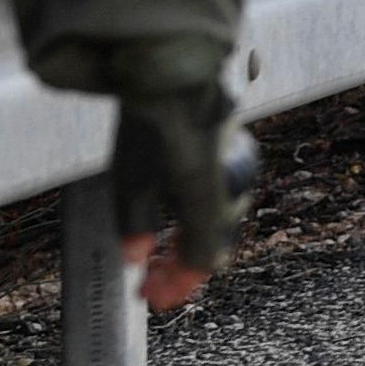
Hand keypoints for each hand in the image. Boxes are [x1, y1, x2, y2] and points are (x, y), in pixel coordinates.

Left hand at [109, 81, 246, 310]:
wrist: (170, 70)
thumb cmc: (151, 122)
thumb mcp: (130, 183)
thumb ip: (136, 226)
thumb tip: (137, 257)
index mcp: (208, 200)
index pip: (202, 260)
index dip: (176, 284)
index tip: (150, 295)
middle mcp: (230, 186)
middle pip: (212, 242)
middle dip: (179, 265)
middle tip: (151, 275)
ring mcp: (235, 166)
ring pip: (218, 219)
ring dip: (189, 239)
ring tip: (159, 245)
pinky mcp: (229, 148)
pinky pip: (221, 193)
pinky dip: (198, 212)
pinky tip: (174, 209)